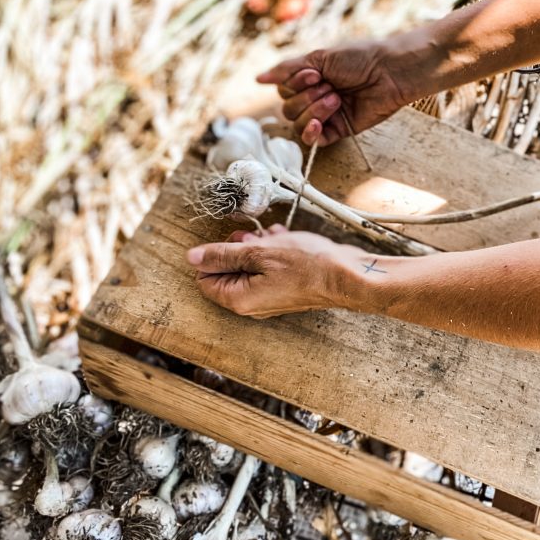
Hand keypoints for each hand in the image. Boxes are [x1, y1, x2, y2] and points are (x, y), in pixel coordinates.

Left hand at [187, 225, 367, 317]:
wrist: (347, 276)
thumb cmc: (307, 265)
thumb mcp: (260, 252)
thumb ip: (223, 255)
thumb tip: (192, 257)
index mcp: (239, 298)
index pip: (205, 278)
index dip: (215, 255)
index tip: (236, 241)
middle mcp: (251, 304)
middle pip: (228, 271)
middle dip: (239, 247)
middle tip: (256, 236)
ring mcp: (269, 298)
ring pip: (250, 266)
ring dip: (259, 246)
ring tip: (276, 236)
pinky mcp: (284, 290)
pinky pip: (268, 269)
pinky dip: (274, 252)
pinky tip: (287, 240)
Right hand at [257, 41, 415, 145]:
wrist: (390, 71)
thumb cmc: (360, 57)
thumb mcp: (320, 58)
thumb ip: (288, 70)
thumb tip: (258, 79)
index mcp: (310, 78)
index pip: (283, 89)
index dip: (294, 84)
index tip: (315, 74)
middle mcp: (315, 96)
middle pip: (287, 109)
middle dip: (305, 98)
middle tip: (329, 86)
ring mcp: (327, 115)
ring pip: (298, 124)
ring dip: (312, 111)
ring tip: (335, 99)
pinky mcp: (340, 130)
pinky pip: (314, 140)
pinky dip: (311, 133)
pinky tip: (318, 124)